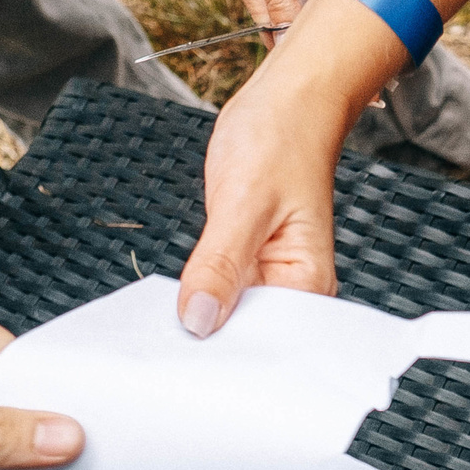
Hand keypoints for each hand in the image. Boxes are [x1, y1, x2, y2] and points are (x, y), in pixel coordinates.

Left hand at [178, 61, 350, 332]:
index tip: (183, 364)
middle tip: (160, 352)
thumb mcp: (244, 202)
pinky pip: (221, 293)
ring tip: (162, 334)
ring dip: (199, 320)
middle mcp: (294, 290)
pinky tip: (176, 303)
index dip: (226, 357)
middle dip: (208, 343)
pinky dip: (198, 297)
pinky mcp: (249, 267)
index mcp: (309, 285)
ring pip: (230, 317)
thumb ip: (220, 264)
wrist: (286, 106)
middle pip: (249, 339)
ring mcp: (271, 280)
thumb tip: (197, 319)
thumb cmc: (282, 141)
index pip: (268, 344)